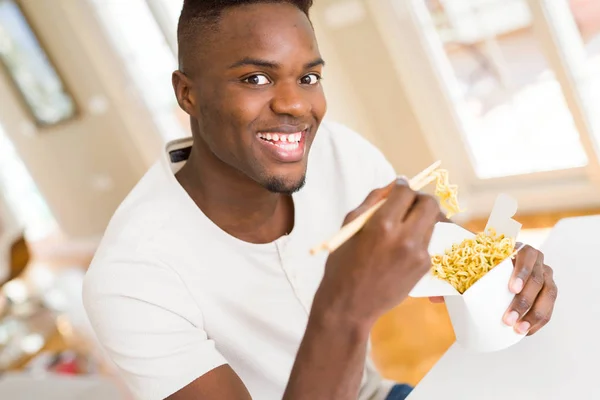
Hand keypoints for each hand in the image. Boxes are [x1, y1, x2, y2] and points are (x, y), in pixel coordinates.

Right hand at [313, 178, 440, 326]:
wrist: (350, 305)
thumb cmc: (343, 265)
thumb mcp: (351, 226)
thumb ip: (374, 201)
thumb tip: (394, 184)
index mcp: (383, 225)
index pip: (406, 192)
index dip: (402, 187)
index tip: (398, 189)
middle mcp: (405, 238)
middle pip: (429, 204)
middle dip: (419, 199)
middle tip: (407, 204)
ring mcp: (418, 254)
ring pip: (432, 222)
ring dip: (420, 219)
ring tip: (402, 228)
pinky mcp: (424, 267)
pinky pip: (427, 242)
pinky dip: (417, 239)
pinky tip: (400, 250)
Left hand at [428, 243, 557, 335]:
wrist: (499, 262)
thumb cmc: (484, 263)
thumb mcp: (471, 264)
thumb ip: (454, 276)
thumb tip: (434, 297)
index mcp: (519, 248)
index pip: (527, 256)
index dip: (521, 272)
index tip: (510, 288)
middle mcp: (537, 260)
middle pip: (537, 280)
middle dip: (524, 302)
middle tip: (508, 319)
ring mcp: (546, 275)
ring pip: (547, 295)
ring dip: (534, 314)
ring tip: (519, 330)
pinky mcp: (548, 291)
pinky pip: (549, 307)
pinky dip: (540, 320)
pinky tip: (527, 331)